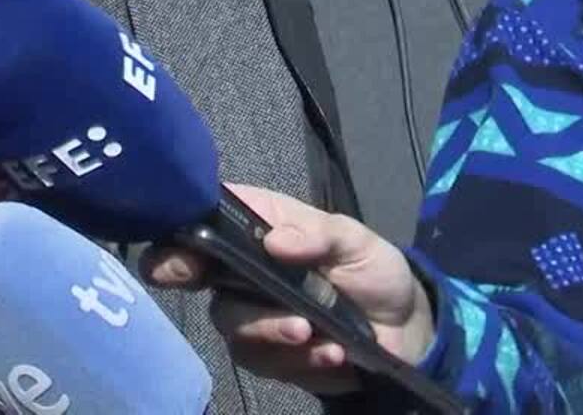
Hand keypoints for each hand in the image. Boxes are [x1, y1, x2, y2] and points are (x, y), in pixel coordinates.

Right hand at [140, 184, 435, 394]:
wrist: (404, 333)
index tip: (179, 256)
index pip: (202, 221)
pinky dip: (299, 360)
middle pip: (196, 276)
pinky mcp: (267, 355)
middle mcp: (240, 269)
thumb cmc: (372, 271)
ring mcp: (249, 314)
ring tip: (312, 333)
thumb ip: (320, 236)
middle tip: (239, 303)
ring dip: (270, 330)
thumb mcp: (356, 242)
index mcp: (256, 227)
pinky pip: (263, 361)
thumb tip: (276, 241)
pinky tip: (331, 353)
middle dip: (212, 295)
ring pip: (231, 324)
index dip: (178, 235)